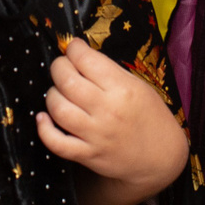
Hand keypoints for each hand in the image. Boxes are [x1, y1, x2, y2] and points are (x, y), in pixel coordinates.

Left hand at [36, 37, 187, 204]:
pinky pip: (56, 143)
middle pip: (67, 81)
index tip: (73, 49)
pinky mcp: (88, 155)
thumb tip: (79, 55)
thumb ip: (108, 71)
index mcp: (122, 88)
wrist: (161, 156)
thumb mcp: (138, 85)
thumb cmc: (150, 116)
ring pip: (58, 108)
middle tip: (63, 68)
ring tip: (59, 92)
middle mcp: (107, 110)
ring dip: (52, 95)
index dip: (73, 48)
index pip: (85, 59)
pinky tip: (43, 118)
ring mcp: (96, 134)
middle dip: (59, 67)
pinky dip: (44, 129)